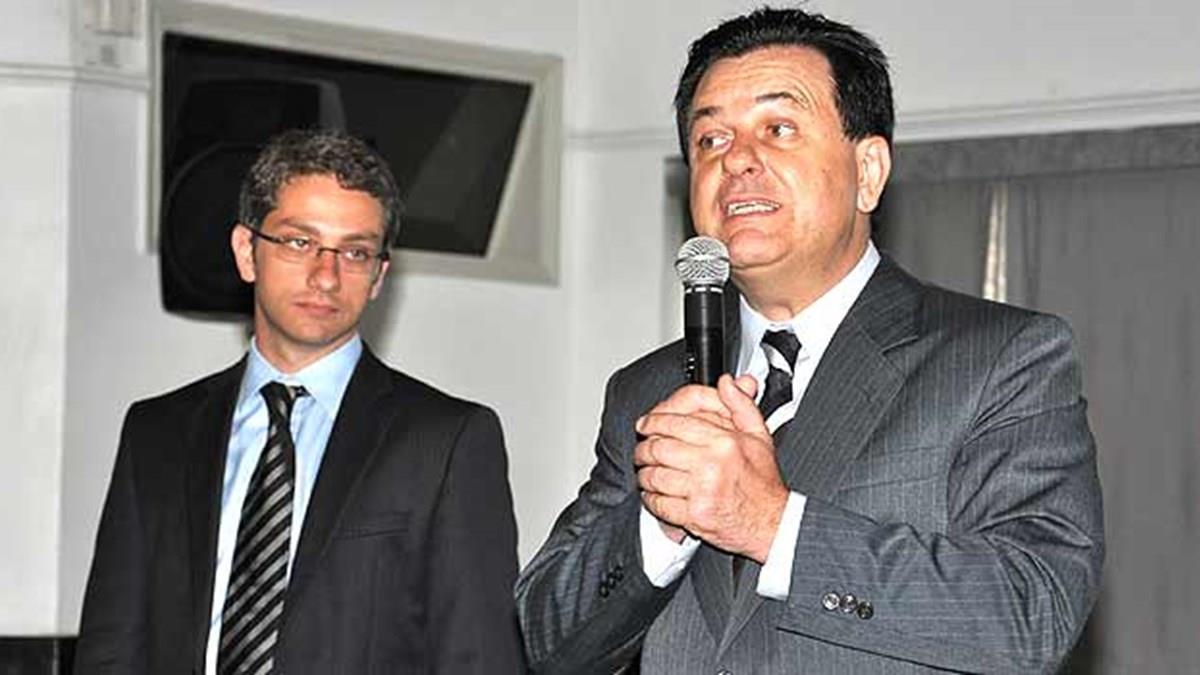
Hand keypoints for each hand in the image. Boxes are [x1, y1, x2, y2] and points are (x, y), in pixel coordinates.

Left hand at [634, 374, 788, 562]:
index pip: (676, 424)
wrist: (772, 523)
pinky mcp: (694, 516)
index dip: (653, 422)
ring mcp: (701, 491)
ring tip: (646, 472)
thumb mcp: (759, 436)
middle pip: (658, 449)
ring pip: (654, 476)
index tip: (645, 425)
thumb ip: (741, 405)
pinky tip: (654, 494)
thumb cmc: (763, 482)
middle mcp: (711, 465)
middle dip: (643, 449)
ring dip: (644, 474)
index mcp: (724, 442)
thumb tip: (727, 382)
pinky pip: (659, 503)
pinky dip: (650, 499)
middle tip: (641, 450)